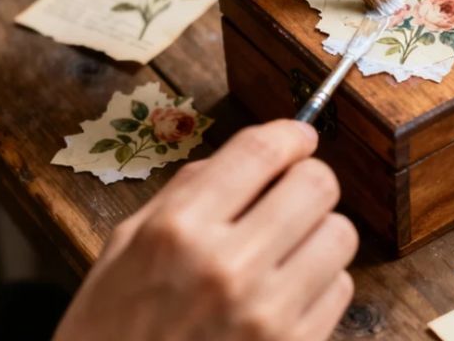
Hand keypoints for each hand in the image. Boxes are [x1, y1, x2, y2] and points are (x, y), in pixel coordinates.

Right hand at [53, 120, 357, 340]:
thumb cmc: (112, 331)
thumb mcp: (124, 249)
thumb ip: (185, 193)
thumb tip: (247, 156)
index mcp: (177, 231)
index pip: (260, 152)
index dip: (290, 134)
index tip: (299, 136)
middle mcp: (227, 267)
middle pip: (317, 185)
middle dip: (308, 180)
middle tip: (293, 192)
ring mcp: (266, 313)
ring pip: (340, 234)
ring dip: (318, 233)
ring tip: (288, 249)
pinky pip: (341, 288)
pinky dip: (321, 283)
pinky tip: (288, 293)